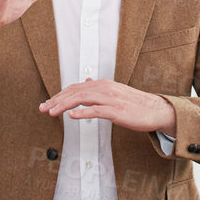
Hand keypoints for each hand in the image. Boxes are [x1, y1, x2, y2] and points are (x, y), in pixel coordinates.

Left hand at [40, 78, 173, 134]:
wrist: (157, 110)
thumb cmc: (136, 104)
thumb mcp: (115, 92)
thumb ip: (99, 89)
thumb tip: (85, 82)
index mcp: (103, 84)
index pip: (75, 88)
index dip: (59, 95)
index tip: (47, 103)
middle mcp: (105, 88)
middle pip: (75, 92)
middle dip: (56, 100)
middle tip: (42, 108)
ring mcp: (111, 99)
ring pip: (82, 99)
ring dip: (64, 105)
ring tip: (51, 112)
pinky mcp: (117, 110)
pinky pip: (96, 110)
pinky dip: (82, 113)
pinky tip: (71, 116)